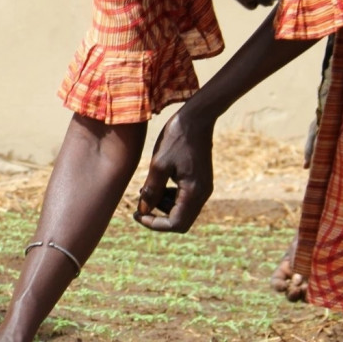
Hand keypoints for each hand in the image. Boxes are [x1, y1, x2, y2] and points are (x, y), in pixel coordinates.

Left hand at [134, 112, 213, 232]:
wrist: (197, 117)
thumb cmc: (177, 137)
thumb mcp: (158, 164)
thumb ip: (151, 191)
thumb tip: (143, 210)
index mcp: (194, 192)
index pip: (175, 224)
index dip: (154, 224)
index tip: (137, 214)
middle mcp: (203, 193)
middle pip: (180, 221)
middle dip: (159, 216)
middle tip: (140, 204)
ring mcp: (204, 187)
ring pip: (182, 210)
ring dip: (163, 205)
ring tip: (147, 189)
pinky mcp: (201, 180)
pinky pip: (185, 198)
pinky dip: (170, 196)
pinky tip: (159, 181)